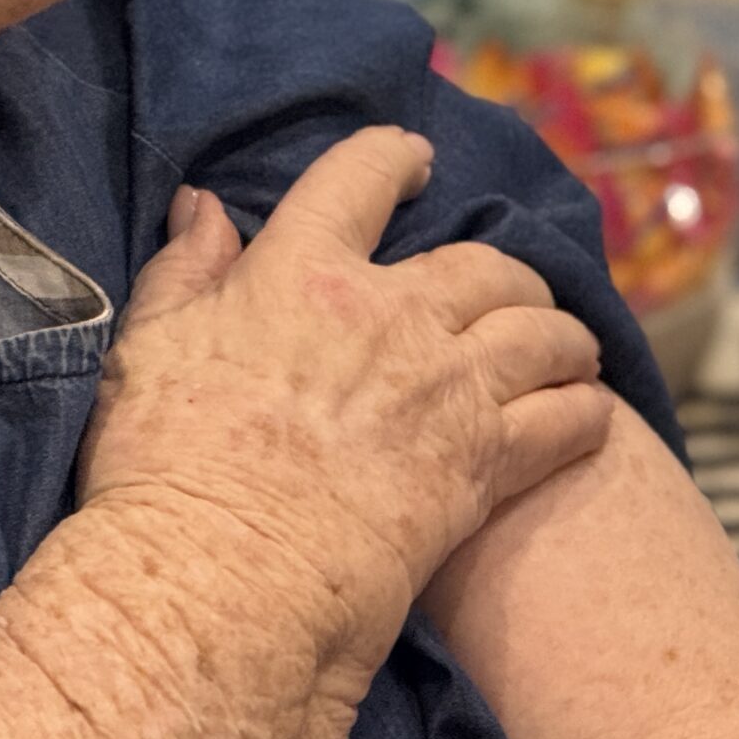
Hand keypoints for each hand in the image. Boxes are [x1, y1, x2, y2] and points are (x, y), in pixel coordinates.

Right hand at [79, 126, 614, 641]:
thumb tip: (206, 206)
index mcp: (302, 271)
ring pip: (541, 333)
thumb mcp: (149, 349)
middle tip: (513, 288)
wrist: (220, 580)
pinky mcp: (483, 464)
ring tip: (571, 347)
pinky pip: (564, 420)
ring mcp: (446, 387)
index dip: (395, 158)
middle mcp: (391, 316)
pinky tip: (590, 413)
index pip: (359, 179)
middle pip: (483, 263)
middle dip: (508, 271)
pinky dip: (585, 411)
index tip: (417, 161)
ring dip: (562, 335)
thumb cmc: (165, 470)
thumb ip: (184, 270)